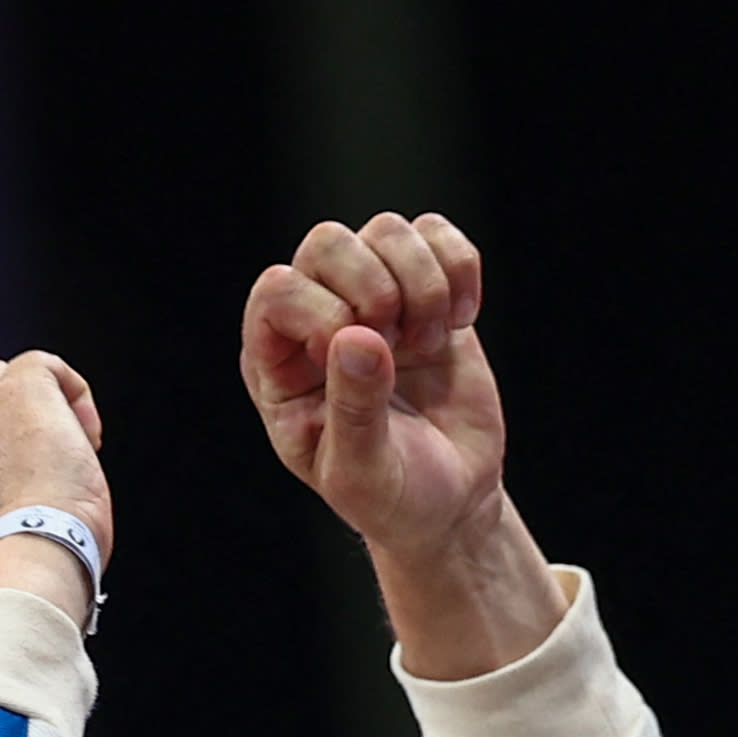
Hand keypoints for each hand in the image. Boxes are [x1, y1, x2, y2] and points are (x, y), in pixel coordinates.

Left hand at [241, 212, 562, 677]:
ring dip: (424, 286)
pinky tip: (460, 323)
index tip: (367, 365)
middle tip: (401, 347)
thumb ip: (353, 410)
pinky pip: (438, 236)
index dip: (326, 316)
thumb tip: (358, 337)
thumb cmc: (391, 498)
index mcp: (277, 360)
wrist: (450, 504)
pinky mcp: (428, 295)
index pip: (279, 289)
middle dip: (377, 290)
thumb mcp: (362, 475)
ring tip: (429, 345)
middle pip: (329, 242)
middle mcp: (318, 315)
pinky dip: (460, 271)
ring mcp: (373, 299)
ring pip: (388, 231)